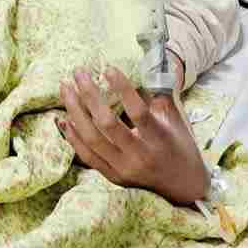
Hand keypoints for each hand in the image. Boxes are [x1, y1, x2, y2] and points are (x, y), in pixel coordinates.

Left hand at [57, 67, 208, 204]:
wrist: (183, 186)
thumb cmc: (180, 145)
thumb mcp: (176, 119)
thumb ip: (160, 92)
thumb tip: (150, 61)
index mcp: (159, 139)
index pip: (138, 112)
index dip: (122, 88)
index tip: (108, 69)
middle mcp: (140, 156)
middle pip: (107, 124)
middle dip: (89, 95)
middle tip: (78, 72)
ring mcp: (124, 169)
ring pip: (91, 139)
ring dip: (75, 111)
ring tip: (65, 88)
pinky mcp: (113, 177)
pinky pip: (87, 156)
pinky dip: (73, 137)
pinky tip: (64, 117)